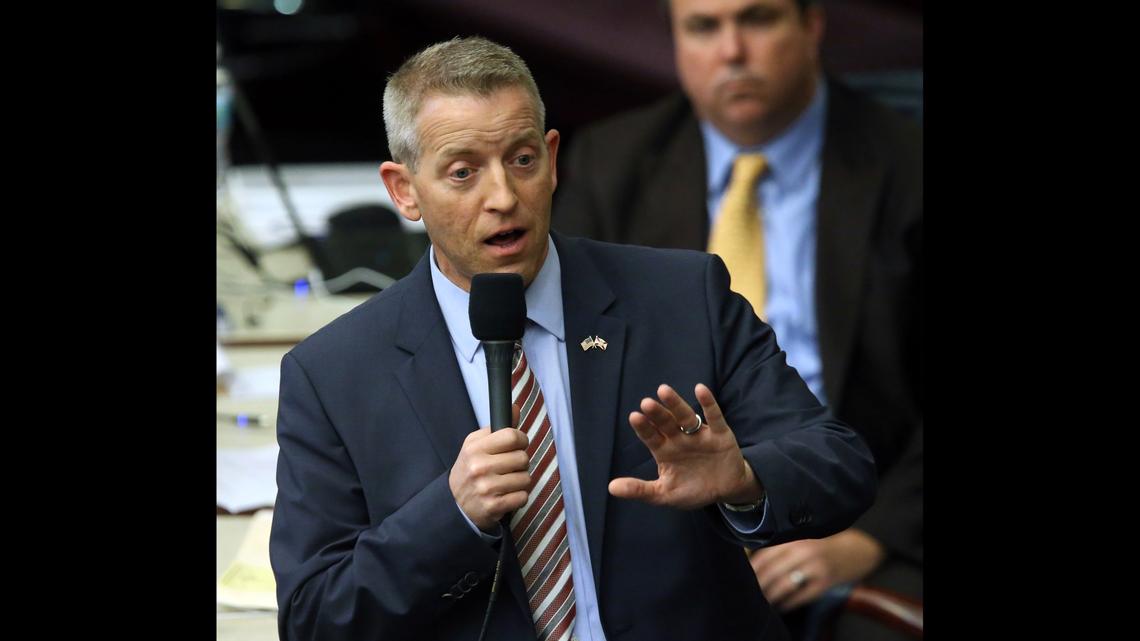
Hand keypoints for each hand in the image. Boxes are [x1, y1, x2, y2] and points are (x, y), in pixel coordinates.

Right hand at [449, 405, 530, 531]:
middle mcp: (479, 466)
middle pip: (522, 458)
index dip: (521, 440)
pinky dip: (519, 497)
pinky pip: (523, 497)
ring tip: (508, 482)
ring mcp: (486, 488)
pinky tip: (507, 495)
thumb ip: (499, 428)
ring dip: (521, 481)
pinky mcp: (493, 506)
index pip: (512, 436)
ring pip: (525, 478)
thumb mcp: (477, 445)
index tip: (518, 445)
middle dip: (521, 462)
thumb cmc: (470, 469)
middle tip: (510, 467)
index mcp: (475, 447)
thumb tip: (514, 407)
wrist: (455, 502)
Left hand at [608, 383, 761, 508]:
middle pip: (666, 423)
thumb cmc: (692, 491)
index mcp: (664, 451)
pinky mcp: (720, 435)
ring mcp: (699, 435)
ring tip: (663, 391)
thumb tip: (611, 488)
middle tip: (646, 403)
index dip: (643, 428)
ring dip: (675, 404)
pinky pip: (714, 417)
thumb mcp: (664, 494)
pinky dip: (708, 404)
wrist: (726, 491)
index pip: (651, 436)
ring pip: (686, 417)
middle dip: (657, 414)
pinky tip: (700, 390)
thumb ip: (640, 490)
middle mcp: (679, 439)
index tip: (634, 417)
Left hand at [749, 529, 886, 610]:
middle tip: (748, 594)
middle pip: (770, 571)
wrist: (857, 549)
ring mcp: (815, 567)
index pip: (763, 555)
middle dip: (757, 585)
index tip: (741, 578)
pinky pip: (800, 596)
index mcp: (794, 537)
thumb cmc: (822, 544)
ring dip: (769, 596)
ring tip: (761, 602)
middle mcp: (803, 550)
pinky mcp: (825, 582)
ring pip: (783, 585)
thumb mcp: (802, 538)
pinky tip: (779, 607)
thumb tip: (749, 560)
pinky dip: (787, 604)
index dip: (750, 570)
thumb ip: (780, 546)